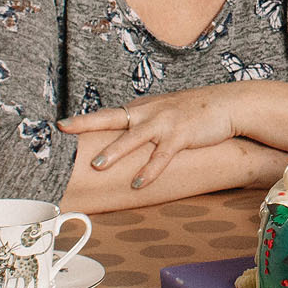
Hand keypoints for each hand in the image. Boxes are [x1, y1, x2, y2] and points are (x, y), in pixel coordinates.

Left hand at [60, 86, 243, 189]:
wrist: (226, 104)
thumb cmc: (194, 111)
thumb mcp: (164, 110)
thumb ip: (143, 121)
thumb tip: (125, 135)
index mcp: (142, 108)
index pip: (108, 114)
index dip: (84, 120)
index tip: (61, 125)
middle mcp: (149, 112)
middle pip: (111, 118)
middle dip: (86, 124)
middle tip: (63, 129)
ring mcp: (164, 123)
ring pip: (134, 138)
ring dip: (115, 151)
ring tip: (97, 165)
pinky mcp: (180, 136)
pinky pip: (161, 156)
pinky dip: (149, 171)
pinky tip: (138, 184)